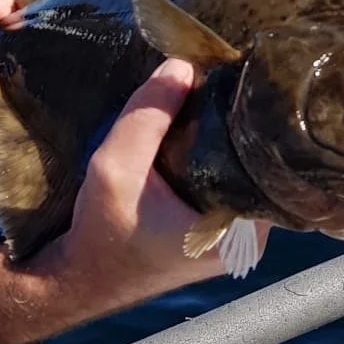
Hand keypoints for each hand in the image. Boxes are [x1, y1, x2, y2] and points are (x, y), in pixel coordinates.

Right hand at [49, 57, 229, 304]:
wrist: (82, 278)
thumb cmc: (100, 233)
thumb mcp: (116, 167)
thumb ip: (148, 117)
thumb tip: (184, 65)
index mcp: (237, 230)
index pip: (261, 157)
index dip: (244, 117)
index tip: (228, 82)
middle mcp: (248, 238)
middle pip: (251, 160)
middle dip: (229, 125)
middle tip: (208, 88)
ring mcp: (237, 238)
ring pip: (238, 169)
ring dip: (216, 141)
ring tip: (198, 106)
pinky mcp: (220, 233)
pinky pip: (225, 182)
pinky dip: (208, 159)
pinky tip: (188, 137)